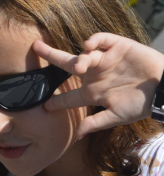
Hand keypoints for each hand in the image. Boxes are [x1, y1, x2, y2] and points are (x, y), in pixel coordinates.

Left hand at [33, 33, 163, 137]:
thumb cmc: (141, 104)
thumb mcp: (117, 116)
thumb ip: (96, 123)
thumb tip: (77, 135)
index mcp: (92, 92)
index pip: (68, 96)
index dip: (56, 100)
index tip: (42, 104)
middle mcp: (94, 74)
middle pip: (66, 65)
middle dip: (50, 55)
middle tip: (35, 47)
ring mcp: (105, 59)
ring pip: (84, 54)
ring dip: (79, 58)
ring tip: (81, 65)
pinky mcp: (117, 46)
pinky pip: (101, 39)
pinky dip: (93, 40)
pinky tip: (88, 44)